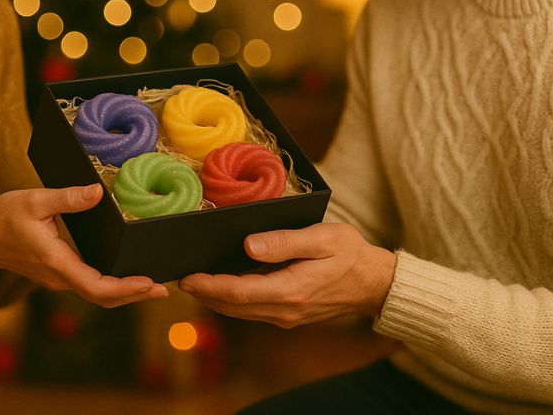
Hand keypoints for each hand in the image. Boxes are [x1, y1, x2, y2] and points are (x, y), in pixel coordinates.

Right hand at [0, 184, 167, 307]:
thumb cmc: (4, 217)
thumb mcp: (34, 200)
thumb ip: (67, 198)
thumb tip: (97, 192)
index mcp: (57, 261)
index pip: (96, 286)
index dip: (125, 288)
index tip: (149, 284)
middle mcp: (60, 276)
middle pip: (103, 296)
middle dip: (134, 294)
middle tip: (164, 288)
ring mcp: (59, 278)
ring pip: (97, 293)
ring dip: (125, 291)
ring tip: (153, 284)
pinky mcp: (59, 272)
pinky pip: (90, 284)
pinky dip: (112, 284)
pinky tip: (127, 274)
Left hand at [178, 222, 394, 327]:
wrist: (373, 282)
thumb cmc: (349, 252)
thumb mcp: (321, 238)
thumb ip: (284, 242)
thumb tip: (248, 246)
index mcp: (291, 289)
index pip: (239, 292)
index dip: (209, 286)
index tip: (187, 276)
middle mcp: (285, 309)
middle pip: (234, 306)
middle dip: (204, 293)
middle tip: (179, 276)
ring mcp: (287, 315)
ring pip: (241, 311)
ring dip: (216, 298)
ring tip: (194, 280)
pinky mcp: (289, 313)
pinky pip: (253, 310)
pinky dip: (233, 300)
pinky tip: (223, 284)